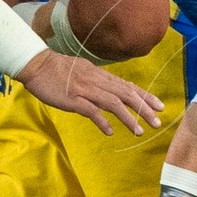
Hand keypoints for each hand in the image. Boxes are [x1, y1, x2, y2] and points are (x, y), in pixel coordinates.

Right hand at [15, 52, 163, 136]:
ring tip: (139, 131)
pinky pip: (90, 110)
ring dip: (128, 117)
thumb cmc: (58, 69)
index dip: (145, 96)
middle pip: (125, 94)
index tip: (159, 106)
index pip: (128, 86)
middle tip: (157, 122)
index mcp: (100, 75)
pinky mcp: (72, 98)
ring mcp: (84, 89)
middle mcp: (97, 81)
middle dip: (143, 108)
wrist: (36, 64)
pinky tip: (110, 131)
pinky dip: (102, 121)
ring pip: (113, 103)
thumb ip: (100, 81)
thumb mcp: (84, 71)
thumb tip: (117, 89)